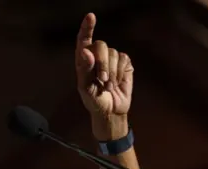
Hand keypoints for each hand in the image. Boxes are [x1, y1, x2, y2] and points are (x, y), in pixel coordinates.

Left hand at [76, 13, 132, 139]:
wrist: (111, 111)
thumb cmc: (94, 101)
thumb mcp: (85, 88)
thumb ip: (84, 69)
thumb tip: (86, 51)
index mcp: (83, 60)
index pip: (84, 40)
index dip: (87, 28)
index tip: (90, 17)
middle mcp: (97, 56)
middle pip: (101, 46)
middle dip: (103, 64)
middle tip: (102, 81)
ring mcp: (112, 58)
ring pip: (114, 53)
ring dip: (111, 72)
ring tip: (108, 87)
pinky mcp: (124, 63)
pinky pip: (124, 59)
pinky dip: (120, 73)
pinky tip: (117, 83)